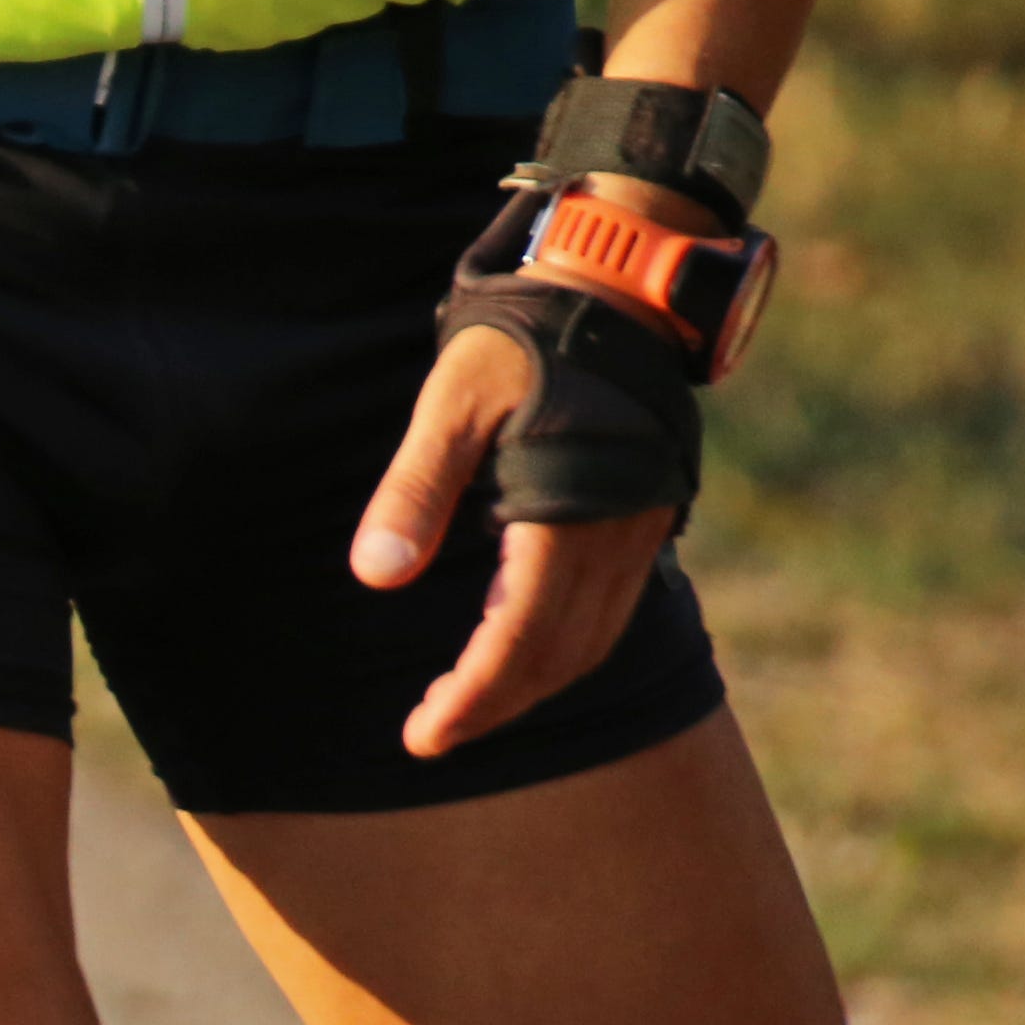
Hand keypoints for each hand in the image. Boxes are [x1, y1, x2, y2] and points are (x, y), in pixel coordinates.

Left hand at [352, 320, 677, 758]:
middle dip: (497, 703)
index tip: (425, 737)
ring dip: (531, 682)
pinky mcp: (647, 518)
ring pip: (591, 641)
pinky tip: (513, 643)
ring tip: (466, 701)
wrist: (620, 287)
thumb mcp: (451, 405)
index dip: (474, 697)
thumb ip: (415, 492)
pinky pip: (611, 609)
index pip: (520, 639)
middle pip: (559, 656)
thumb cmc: (522, 339)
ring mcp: (641, 529)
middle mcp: (616, 535)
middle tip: (432, 732)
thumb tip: (377, 576)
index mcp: (566, 514)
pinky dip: (564, 646)